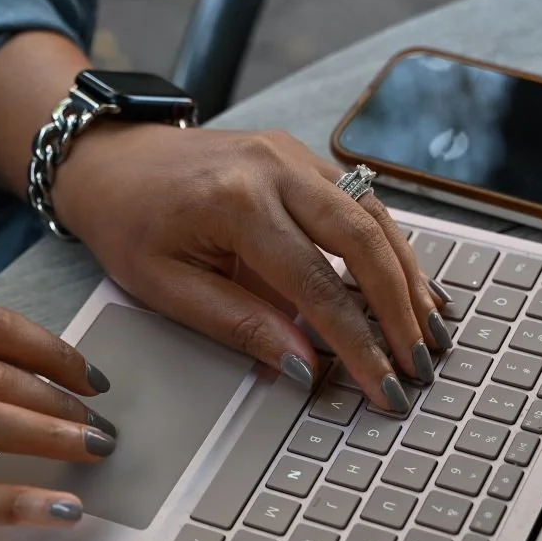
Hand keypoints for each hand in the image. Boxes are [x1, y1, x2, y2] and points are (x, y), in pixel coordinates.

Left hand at [50, 125, 452, 411]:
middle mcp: (275, 168)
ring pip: (373, 216)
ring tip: (430, 332)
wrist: (111, 159)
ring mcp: (293, 155)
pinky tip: (410, 287)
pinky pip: (361, 202)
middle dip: (399, 309)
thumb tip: (304, 368)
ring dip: (407, 277)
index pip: (315, 283)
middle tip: (421, 364)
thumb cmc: (128, 223)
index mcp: (235, 202)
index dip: (356, 340)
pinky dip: (390, 247)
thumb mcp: (165, 287)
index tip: (382, 385)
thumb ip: (240, 325)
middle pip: (363, 240)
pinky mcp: (301, 157)